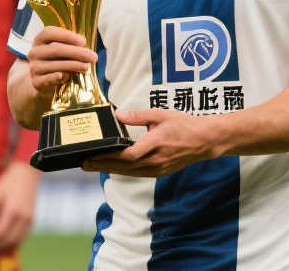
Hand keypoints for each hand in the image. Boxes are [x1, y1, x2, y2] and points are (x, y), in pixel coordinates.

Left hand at [0, 161, 40, 256]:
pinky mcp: (32, 219)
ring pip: (16, 241)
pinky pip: (22, 237)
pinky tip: (2, 245)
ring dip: (2, 249)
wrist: (27, 174)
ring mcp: (29, 219)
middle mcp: (23, 216)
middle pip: (8, 239)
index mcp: (13, 209)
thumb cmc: (8, 182)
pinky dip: (12, 244)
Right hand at [26, 27, 96, 98]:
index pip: (49, 32)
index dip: (67, 35)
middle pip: (56, 49)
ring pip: (56, 64)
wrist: (42, 83)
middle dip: (77, 52)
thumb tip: (85, 47)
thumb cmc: (55, 62)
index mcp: (39, 40)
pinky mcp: (36, 82)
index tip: (83, 41)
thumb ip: (69, 46)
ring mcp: (34, 67)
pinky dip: (62, 75)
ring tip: (87, 66)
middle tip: (93, 56)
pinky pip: (51, 78)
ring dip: (74, 65)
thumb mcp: (60, 51)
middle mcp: (34, 52)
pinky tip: (70, 75)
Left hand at [82, 108, 218, 176]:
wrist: (204, 141)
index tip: (94, 153)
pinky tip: (112, 167)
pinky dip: (122, 170)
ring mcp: (158, 169)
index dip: (110, 157)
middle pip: (124, 167)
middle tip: (84, 163)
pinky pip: (136, 173)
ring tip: (92, 166)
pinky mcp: (159, 172)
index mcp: (156, 144)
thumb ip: (139, 116)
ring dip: (109, 169)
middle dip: (102, 165)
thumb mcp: (161, 115)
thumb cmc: (184, 125)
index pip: (129, 155)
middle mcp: (156, 160)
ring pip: (129, 172)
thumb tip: (118, 115)